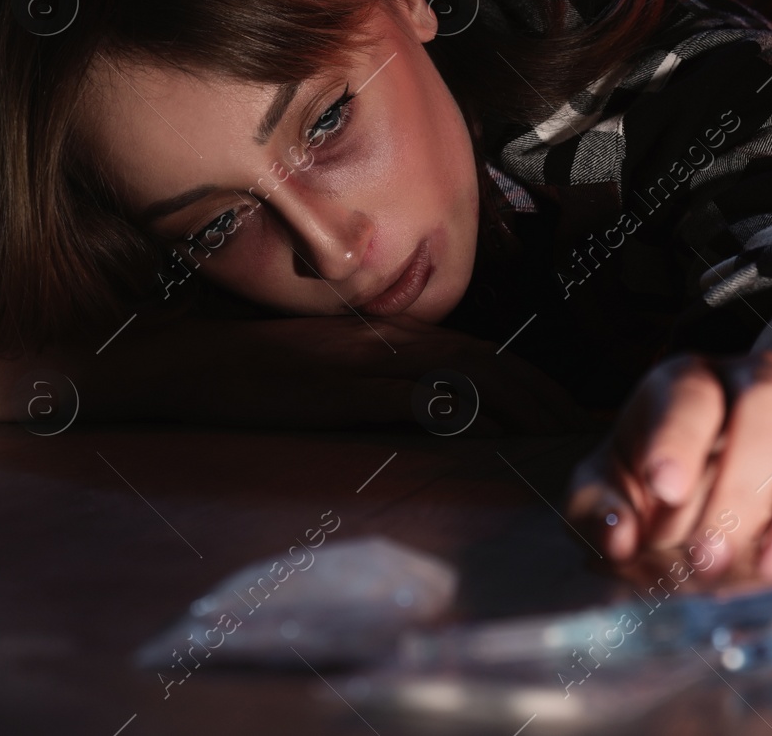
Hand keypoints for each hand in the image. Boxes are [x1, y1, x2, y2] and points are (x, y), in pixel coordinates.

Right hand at [62, 313, 593, 433]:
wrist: (180, 363)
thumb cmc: (252, 372)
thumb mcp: (329, 370)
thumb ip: (381, 383)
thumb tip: (438, 413)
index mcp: (392, 336)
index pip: (484, 353)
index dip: (535, 380)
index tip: (573, 411)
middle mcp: (390, 340)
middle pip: (491, 361)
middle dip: (547, 395)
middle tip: (591, 428)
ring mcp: (367, 362)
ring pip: (466, 374)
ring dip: (522, 404)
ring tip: (562, 436)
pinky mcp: (338, 388)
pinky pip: (412, 398)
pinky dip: (458, 414)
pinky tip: (490, 435)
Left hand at [564, 348, 771, 582]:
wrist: (738, 462)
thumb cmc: (666, 482)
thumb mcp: (615, 489)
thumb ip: (600, 509)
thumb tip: (618, 535)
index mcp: (690, 383)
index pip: (691, 392)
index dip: (680, 438)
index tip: (666, 491)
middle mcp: (761, 380)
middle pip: (770, 402)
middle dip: (744, 485)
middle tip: (712, 559)